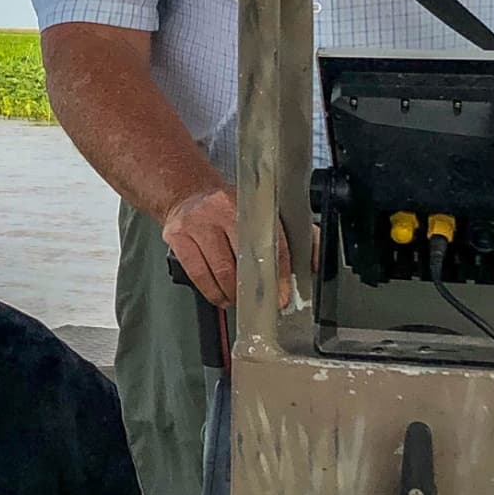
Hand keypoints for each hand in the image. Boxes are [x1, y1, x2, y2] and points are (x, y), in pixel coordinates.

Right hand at [161, 187, 292, 310]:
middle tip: (259, 301)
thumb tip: (316, 261)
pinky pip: (198, 274)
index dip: (278, 273)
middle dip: (252, 289)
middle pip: (241, 261)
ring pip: (219, 272)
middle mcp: (218, 211)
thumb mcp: (260, 211)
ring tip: (237, 298)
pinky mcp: (177, 238)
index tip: (282, 295)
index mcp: (245, 204)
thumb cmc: (226, 207)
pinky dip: (211, 291)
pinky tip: (219, 294)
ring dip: (231, 293)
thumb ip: (292, 233)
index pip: (268, 242)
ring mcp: (195, 225)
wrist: (185, 193)